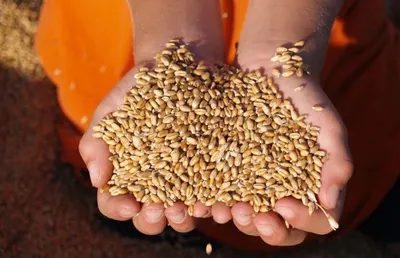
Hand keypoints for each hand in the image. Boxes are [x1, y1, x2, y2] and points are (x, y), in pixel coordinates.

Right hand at [79, 62, 216, 234]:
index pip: (115, 202)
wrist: (182, 64)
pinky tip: (215, 201)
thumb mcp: (113, 107)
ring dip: (182, 218)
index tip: (128, 204)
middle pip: (150, 216)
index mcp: (127, 174)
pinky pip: (213, 193)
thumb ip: (97, 140)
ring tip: (185, 208)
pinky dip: (213, 201)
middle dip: (151, 219)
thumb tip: (97, 179)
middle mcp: (156, 183)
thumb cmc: (140, 87)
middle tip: (157, 210)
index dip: (118, 208)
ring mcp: (186, 179)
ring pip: (182, 212)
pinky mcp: (213, 169)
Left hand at [207, 70, 353, 245]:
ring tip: (226, 210)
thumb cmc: (306, 100)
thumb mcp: (327, 126)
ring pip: (250, 218)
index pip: (317, 222)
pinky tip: (203, 200)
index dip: (302, 220)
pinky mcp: (231, 173)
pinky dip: (214, 202)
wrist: (272, 72)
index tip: (284, 203)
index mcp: (314, 189)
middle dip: (266, 229)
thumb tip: (330, 202)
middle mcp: (286, 194)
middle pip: (281, 229)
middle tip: (254, 215)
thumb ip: (338, 161)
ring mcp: (257, 186)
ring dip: (238, 221)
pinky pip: (223, 195)